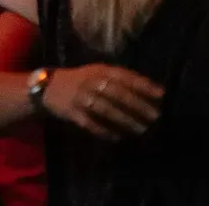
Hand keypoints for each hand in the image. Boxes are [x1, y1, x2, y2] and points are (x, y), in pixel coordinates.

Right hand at [41, 64, 162, 139]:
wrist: (46, 87)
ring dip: (124, 120)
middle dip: (137, 105)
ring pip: (105, 108)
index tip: (162, 95)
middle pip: (116, 93)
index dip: (142, 84)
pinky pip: (89, 122)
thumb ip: (119, 79)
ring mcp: (79, 96)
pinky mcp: (70, 111)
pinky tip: (116, 138)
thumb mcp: (97, 72)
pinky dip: (103, 131)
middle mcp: (89, 81)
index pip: (124, 76)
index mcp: (98, 70)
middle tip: (155, 116)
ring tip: (141, 130)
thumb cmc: (80, 80)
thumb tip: (151, 90)